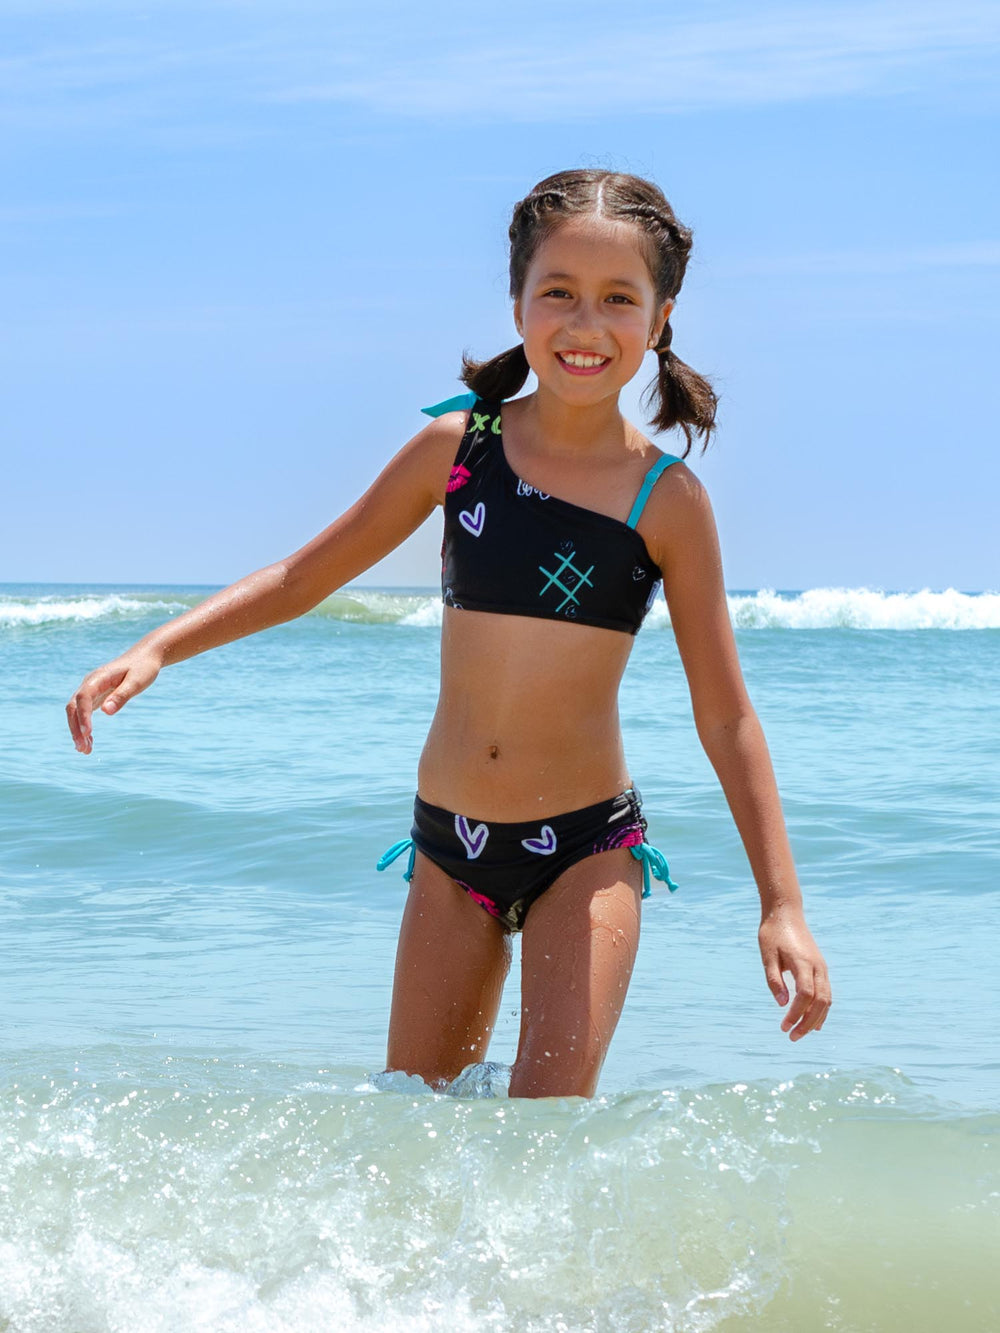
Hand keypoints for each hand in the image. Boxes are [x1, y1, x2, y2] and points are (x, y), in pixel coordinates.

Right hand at [66, 648, 162, 753]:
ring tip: (85, 751)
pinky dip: (84, 728)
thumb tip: (106, 712)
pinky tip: (89, 743)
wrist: (144, 657)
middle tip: (83, 749)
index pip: (83, 697)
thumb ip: (122, 696)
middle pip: (74, 707)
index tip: (88, 733)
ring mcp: (91, 690)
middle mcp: (90, 683)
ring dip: (77, 731)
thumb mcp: (137, 681)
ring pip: (76, 712)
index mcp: (99, 677)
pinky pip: (84, 713)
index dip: (83, 716)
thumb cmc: (143, 668)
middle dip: (76, 728)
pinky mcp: (95, 696)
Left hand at [758, 908, 830, 1040]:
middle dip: (807, 1023)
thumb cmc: (773, 933)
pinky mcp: (821, 968)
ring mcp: (822, 967)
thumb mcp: (767, 955)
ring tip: (800, 1033)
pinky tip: (813, 1022)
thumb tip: (782, 1005)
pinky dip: (822, 1009)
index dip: (796, 1013)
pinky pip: (827, 993)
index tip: (783, 1026)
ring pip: (827, 999)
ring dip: (815, 1019)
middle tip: (792, 1037)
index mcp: (803, 963)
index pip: (804, 995)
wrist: (786, 913)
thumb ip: (774, 980)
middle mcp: (817, 967)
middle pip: (820, 1002)